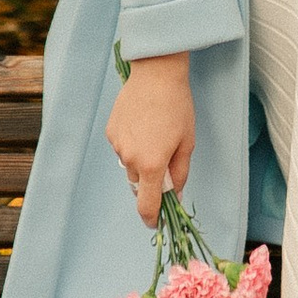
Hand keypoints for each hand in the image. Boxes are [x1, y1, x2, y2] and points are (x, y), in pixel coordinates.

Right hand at [105, 51, 194, 224]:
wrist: (156, 74)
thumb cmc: (178, 107)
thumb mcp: (187, 143)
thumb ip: (180, 174)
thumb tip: (176, 196)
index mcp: (151, 165)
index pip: (147, 205)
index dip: (152, 218)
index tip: (157, 223)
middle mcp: (129, 159)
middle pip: (139, 184)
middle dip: (151, 180)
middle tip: (166, 159)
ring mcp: (117, 144)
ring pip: (129, 165)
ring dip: (141, 160)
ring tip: (155, 133)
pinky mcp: (111, 131)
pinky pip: (122, 147)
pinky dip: (132, 144)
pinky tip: (143, 124)